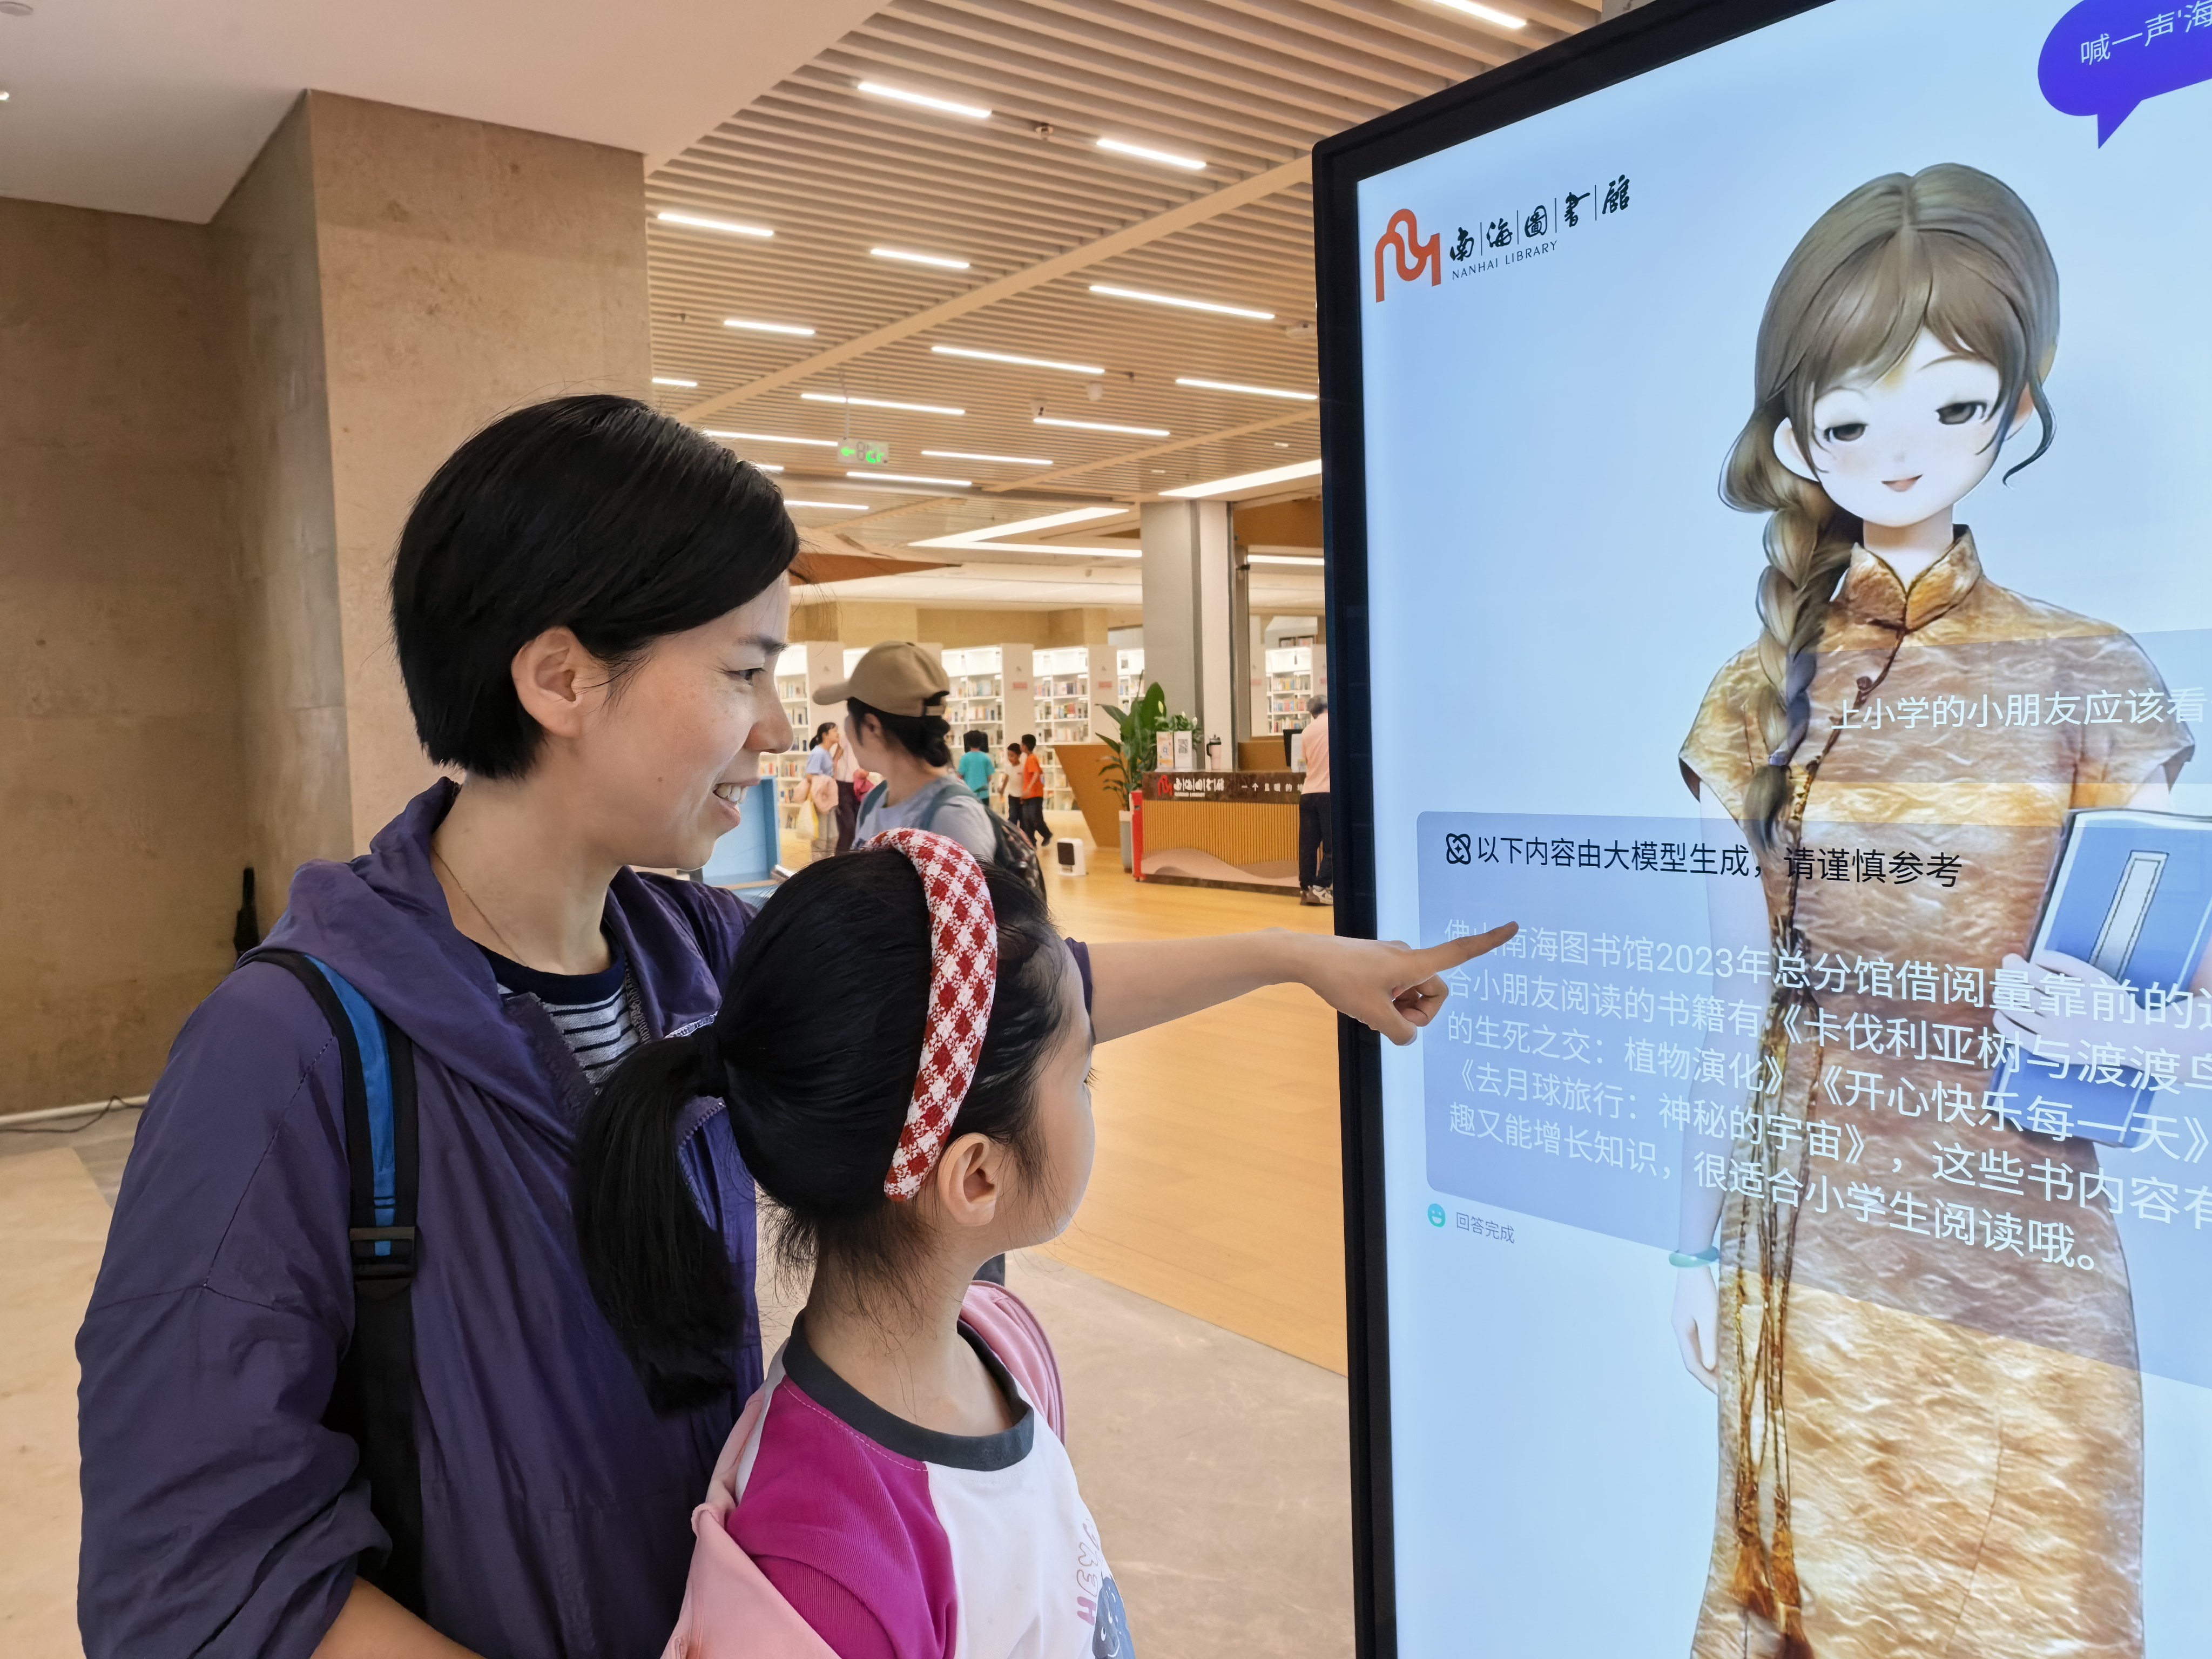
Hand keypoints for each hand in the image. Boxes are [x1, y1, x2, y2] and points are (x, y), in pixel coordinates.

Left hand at [1298, 924, 1516, 1045]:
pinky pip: (1396, 989)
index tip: (1514, 927)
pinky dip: (1385, 1002)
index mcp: (1414, 963)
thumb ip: (1401, 1032)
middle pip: (1433, 992)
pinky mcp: (1379, 964)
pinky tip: (1362, 1002)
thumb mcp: (1373, 1015)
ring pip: (1412, 994)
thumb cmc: (1340, 981)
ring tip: (1369, 1008)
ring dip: (1398, 1008)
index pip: (1460, 952)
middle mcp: (1408, 956)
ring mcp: (1393, 960)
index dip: (1488, 942)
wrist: (1306, 958)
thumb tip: (1409, 1036)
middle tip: (1386, 1017)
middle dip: (1417, 1012)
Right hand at [1671, 1264, 1718, 1393]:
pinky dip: (1714, 1353)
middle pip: (1694, 1361)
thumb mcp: (1709, 1316)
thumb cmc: (1701, 1290)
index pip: (1692, 1364)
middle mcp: (1683, 1331)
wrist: (1694, 1265)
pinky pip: (1704, 1343)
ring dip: (1712, 1366)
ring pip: (1699, 1352)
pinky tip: (1726, 1357)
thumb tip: (1711, 1367)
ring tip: (1729, 1378)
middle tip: (1727, 1390)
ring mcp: (1687, 1325)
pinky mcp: (1695, 1319)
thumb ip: (1710, 1342)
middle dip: (1709, 1377)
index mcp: (1682, 1332)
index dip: (1706, 1381)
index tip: (1722, 1393)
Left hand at [1989, 949, 2117, 1049]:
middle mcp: (2062, 1011)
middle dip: (2006, 979)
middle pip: (2019, 990)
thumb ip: (2064, 962)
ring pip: (2015, 1009)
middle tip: (2004, 976)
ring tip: (2003, 993)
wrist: (2134, 1038)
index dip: (2014, 965)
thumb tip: (2032, 956)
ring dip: (2003, 997)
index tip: (2011, 961)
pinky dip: (2003, 1022)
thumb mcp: (2095, 976)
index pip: (2030, 973)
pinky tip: (2001, 1014)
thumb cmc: (2112, 1003)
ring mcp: (2056, 1032)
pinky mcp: (2052, 1050)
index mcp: (2072, 990)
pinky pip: (2016, 1035)